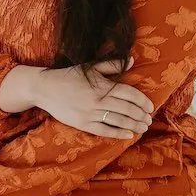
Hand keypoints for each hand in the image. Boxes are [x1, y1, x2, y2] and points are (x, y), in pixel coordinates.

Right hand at [31, 57, 153, 137]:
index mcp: (103, 85)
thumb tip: (132, 61)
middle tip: (149, 119)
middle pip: (127, 109)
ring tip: (143, 127)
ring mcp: (91, 113)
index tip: (150, 107)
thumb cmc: (69, 76)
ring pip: (119, 121)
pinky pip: (105, 130)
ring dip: (134, 125)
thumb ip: (112, 64)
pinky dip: (118, 133)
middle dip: (141, 115)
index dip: (142, 101)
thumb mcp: (91, 67)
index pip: (130, 94)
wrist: (44, 88)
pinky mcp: (83, 124)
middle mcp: (99, 100)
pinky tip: (128, 135)